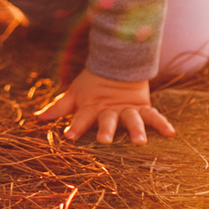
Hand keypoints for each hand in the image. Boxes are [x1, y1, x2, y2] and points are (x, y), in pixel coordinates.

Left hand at [33, 69, 174, 144]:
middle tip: (104, 140)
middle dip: (106, 129)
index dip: (75, 126)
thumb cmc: (92, 87)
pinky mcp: (143, 107)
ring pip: (132, 119)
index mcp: (92, 107)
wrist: (117, 66)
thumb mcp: (74, 95)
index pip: (82, 117)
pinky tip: (171, 133)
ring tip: (140, 142)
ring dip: (136, 130)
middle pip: (108, 120)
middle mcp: (110, 110)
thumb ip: (58, 109)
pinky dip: (162, 123)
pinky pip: (154, 115)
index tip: (68, 137)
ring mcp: (127, 109)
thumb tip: (36, 118)